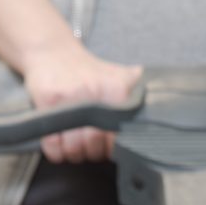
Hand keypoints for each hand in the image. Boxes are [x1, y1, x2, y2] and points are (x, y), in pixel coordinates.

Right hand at [19, 43, 141, 163]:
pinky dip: (55, 152)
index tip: (105, 147)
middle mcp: (94, 92)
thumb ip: (135, 89)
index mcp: (116, 90)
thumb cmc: (84, 70)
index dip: (111, 148)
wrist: (52, 51)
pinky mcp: (48, 100)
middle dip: (91, 152)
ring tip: (72, 146)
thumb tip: (157, 101)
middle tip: (87, 148)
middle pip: (94, 144)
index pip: (119, 135)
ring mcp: (69, 97)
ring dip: (73, 154)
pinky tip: (58, 145)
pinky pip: (52, 142)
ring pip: (73, 147)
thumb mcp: (114, 75)